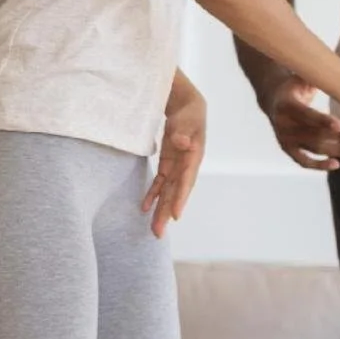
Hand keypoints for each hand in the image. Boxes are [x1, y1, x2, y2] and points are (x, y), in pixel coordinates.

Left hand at [144, 88, 206, 237]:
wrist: (188, 106)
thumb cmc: (190, 112)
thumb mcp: (188, 118)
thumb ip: (184, 131)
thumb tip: (182, 143)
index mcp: (194, 156)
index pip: (186, 180)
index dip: (180, 198)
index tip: (175, 216)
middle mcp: (187, 166)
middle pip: (176, 192)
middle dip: (167, 212)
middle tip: (158, 233)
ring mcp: (178, 166)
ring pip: (168, 191)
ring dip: (160, 209)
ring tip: (154, 229)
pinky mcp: (169, 163)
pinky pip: (160, 182)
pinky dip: (153, 194)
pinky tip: (145, 208)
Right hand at [259, 75, 339, 171]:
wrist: (273, 97)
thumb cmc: (294, 86)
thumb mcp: (301, 78)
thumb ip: (314, 77)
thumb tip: (334, 69)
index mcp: (286, 105)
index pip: (306, 115)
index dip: (323, 121)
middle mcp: (282, 124)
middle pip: (311, 135)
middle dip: (334, 139)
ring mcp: (284, 138)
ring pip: (311, 149)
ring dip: (332, 151)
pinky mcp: (287, 148)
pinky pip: (303, 161)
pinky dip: (318, 165)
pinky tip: (336, 164)